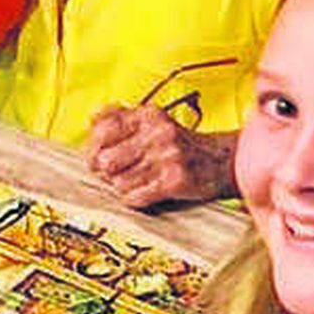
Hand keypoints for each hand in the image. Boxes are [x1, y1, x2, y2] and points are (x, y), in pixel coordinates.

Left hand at [87, 103, 235, 207]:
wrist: (222, 160)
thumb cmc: (180, 143)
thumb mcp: (153, 120)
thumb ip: (121, 116)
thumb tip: (91, 118)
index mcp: (148, 115)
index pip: (102, 129)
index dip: (92, 148)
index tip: (95, 158)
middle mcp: (157, 132)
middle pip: (105, 160)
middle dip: (105, 172)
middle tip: (113, 175)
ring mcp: (167, 156)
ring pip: (118, 182)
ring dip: (122, 187)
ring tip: (136, 182)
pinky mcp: (175, 181)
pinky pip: (135, 197)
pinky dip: (135, 199)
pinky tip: (145, 192)